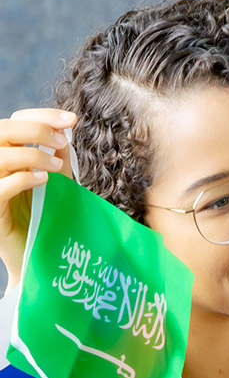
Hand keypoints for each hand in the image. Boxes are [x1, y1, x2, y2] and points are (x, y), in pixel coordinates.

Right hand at [0, 109, 75, 282]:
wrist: (40, 261)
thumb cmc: (49, 221)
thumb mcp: (57, 185)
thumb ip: (57, 160)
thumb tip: (64, 131)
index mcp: (9, 156)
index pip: (14, 121)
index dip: (41, 115)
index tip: (72, 119)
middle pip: (0, 129)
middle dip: (35, 128)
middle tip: (62, 140)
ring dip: (31, 153)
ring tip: (56, 167)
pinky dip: (22, 178)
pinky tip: (44, 181)